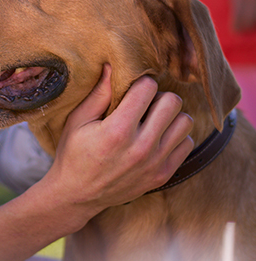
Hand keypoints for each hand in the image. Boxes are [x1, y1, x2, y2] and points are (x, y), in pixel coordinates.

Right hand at [0, 65, 193, 260]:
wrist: (77, 195)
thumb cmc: (74, 153)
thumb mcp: (78, 120)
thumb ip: (99, 93)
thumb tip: (114, 65)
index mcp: (117, 130)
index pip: (147, 88)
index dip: (139, 83)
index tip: (130, 89)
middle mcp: (140, 147)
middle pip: (172, 102)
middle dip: (157, 97)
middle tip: (143, 104)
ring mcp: (155, 163)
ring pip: (184, 121)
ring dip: (169, 116)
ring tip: (151, 120)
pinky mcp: (163, 174)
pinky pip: (186, 143)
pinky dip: (174, 136)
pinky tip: (155, 138)